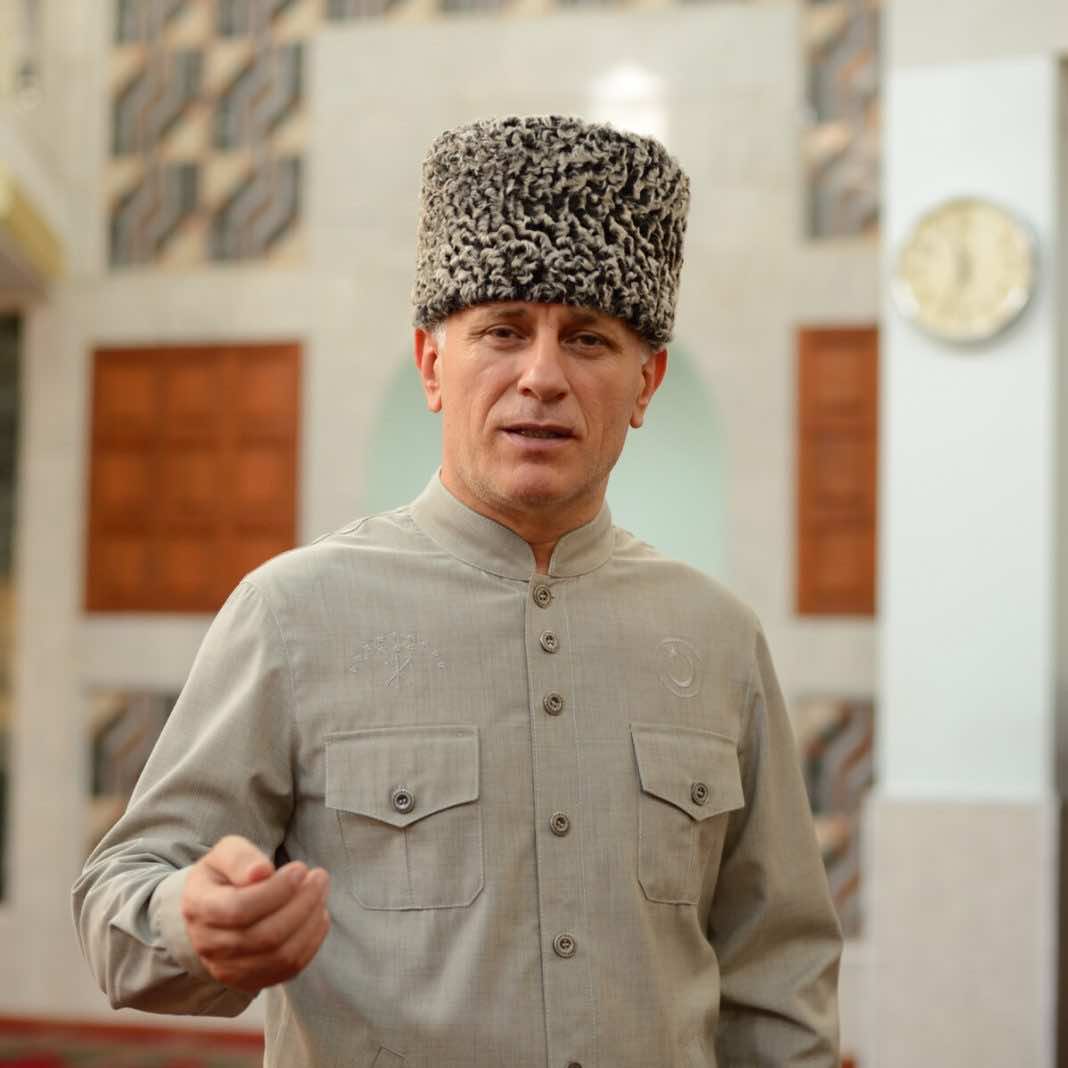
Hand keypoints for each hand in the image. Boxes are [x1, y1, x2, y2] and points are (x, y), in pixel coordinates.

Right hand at [180, 835, 330, 992]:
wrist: (216, 909)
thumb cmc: (227, 875)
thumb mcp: (227, 853)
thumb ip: (241, 857)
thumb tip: (261, 871)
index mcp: (199, 908)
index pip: (239, 909)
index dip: (276, 890)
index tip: (301, 868)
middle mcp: (209, 945)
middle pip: (265, 936)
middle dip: (302, 904)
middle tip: (320, 877)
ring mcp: (229, 969)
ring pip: (280, 955)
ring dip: (310, 922)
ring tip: (320, 893)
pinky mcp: (252, 981)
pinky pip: (289, 968)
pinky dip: (311, 941)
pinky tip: (317, 915)